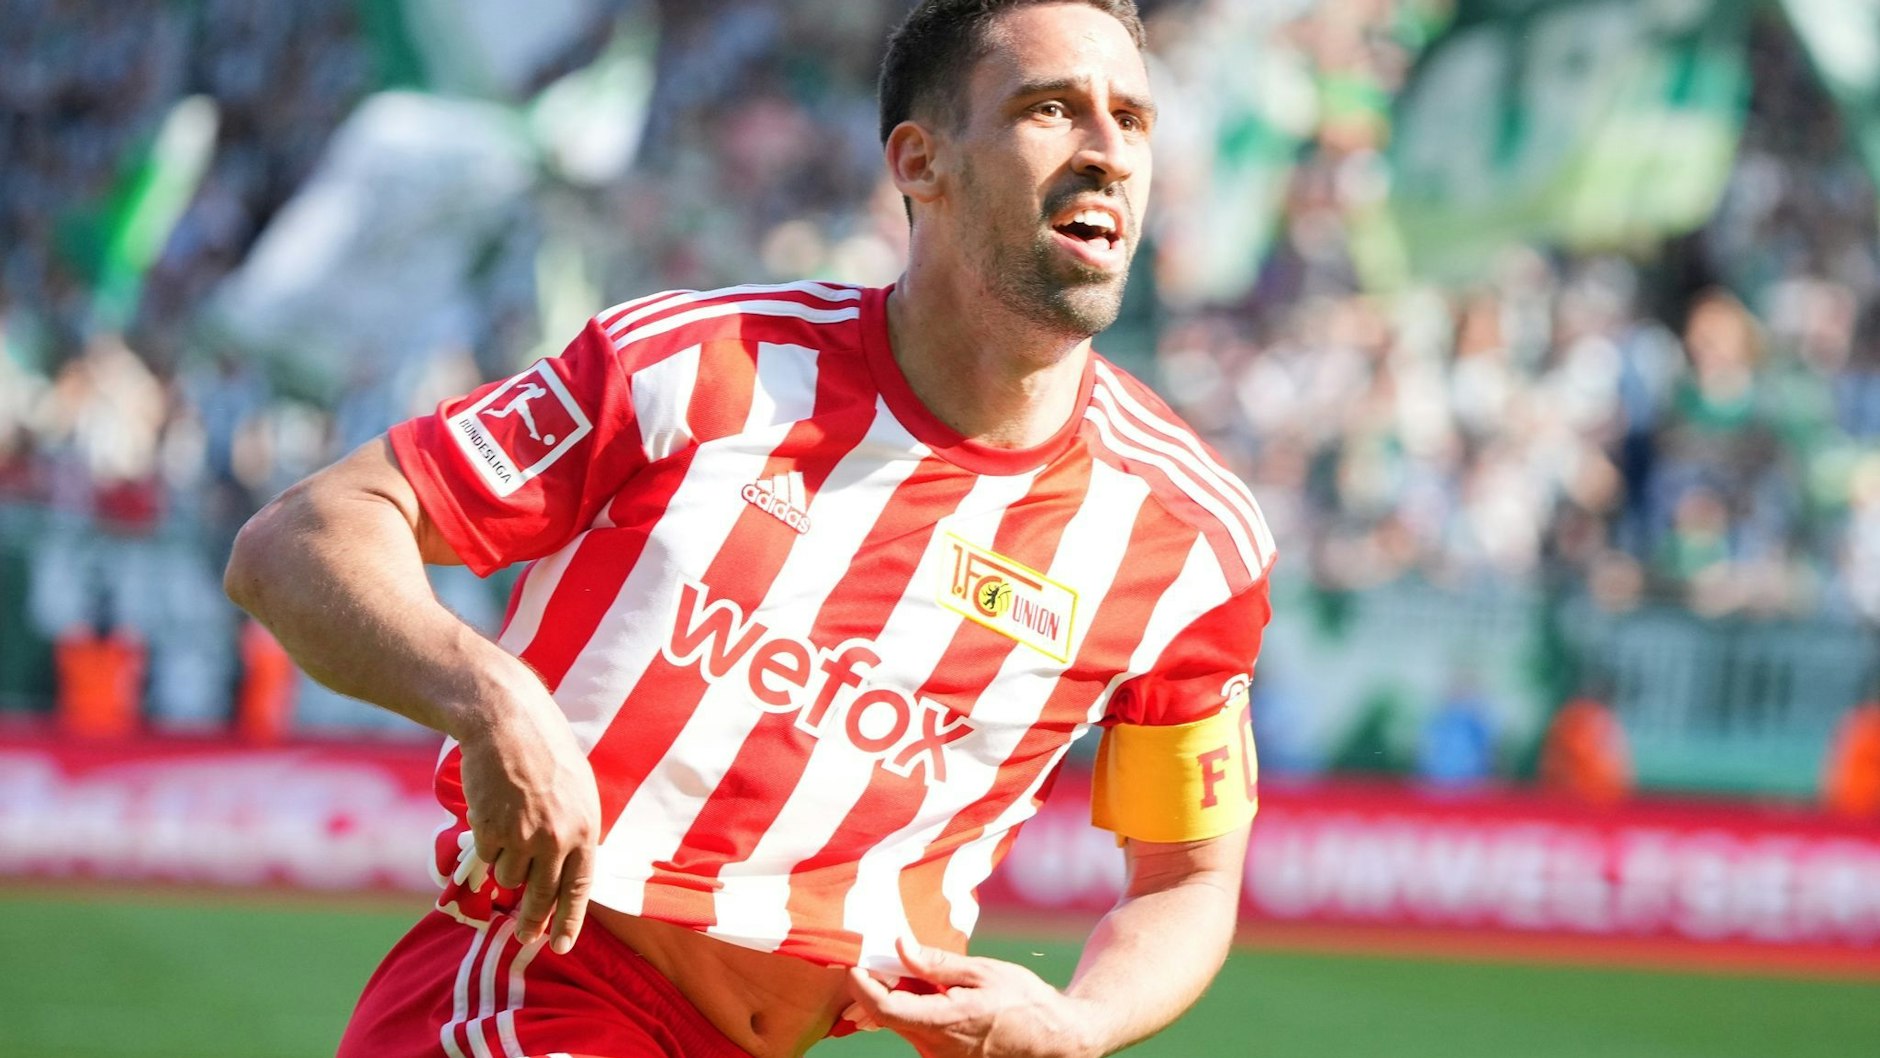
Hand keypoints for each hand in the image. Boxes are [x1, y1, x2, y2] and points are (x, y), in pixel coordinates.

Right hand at [455, 683, 600, 954]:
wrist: (508, 723)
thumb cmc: (547, 752)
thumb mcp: (579, 792)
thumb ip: (575, 832)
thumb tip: (567, 872)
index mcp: (585, 829)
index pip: (580, 889)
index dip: (569, 921)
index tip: (562, 946)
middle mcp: (556, 838)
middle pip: (542, 896)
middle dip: (532, 921)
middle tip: (525, 935)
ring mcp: (521, 836)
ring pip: (509, 878)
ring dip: (506, 868)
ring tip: (510, 833)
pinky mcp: (490, 830)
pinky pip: (486, 857)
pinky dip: (486, 847)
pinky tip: (492, 817)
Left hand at [844, 938, 1102, 1057]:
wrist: (1055, 1038)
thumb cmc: (1024, 1002)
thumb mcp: (982, 972)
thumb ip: (936, 963)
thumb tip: (898, 946)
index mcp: (944, 1023)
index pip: (883, 1009)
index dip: (861, 985)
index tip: (855, 962)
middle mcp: (935, 1048)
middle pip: (887, 1016)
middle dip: (882, 985)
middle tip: (890, 956)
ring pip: (903, 1023)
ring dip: (902, 997)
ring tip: (926, 974)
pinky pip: (919, 1031)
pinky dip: (918, 1009)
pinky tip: (939, 993)